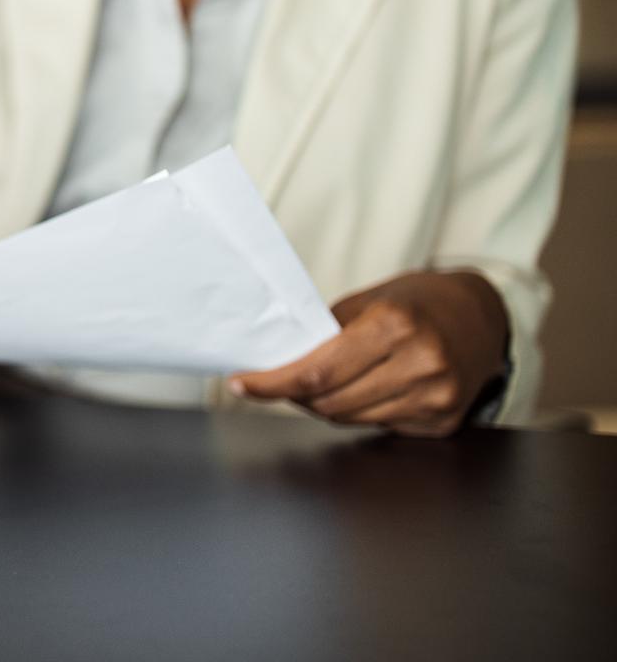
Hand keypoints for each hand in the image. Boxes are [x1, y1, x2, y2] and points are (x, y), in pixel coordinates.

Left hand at [231, 271, 509, 437]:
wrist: (483, 316)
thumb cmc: (419, 302)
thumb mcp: (369, 300)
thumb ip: (327, 333)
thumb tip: (279, 360)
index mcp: (395, 326)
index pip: (317, 371)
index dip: (273, 383)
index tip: (242, 384)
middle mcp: (420, 364)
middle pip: (330, 402)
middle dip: (295, 394)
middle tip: (278, 380)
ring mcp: (436, 397)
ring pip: (351, 419)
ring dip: (324, 406)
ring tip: (320, 383)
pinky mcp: (444, 421)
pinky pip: (380, 426)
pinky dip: (358, 412)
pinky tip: (362, 391)